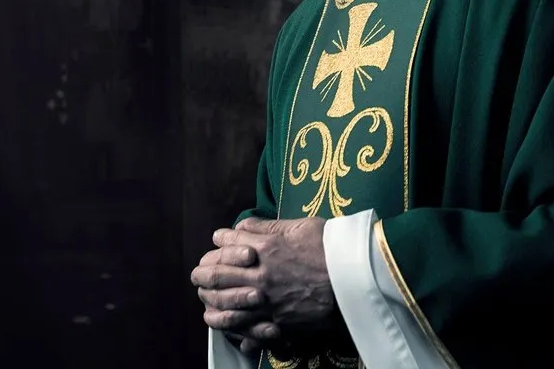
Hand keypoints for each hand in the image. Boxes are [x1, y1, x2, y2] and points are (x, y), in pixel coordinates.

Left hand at [191, 217, 335, 342]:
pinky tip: (227, 326)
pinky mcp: (278, 322)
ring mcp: (267, 302)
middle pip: (217, 276)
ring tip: (205, 302)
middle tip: (198, 276)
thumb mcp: (300, 225)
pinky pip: (246, 329)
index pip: (224, 246)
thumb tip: (241, 226)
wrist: (355, 280)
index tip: (213, 247)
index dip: (215, 247)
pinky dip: (233, 329)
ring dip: (211, 303)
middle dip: (203, 275)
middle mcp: (260, 275)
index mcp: (264, 248)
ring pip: (225, 305)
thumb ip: (267, 226)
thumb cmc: (332, 248)